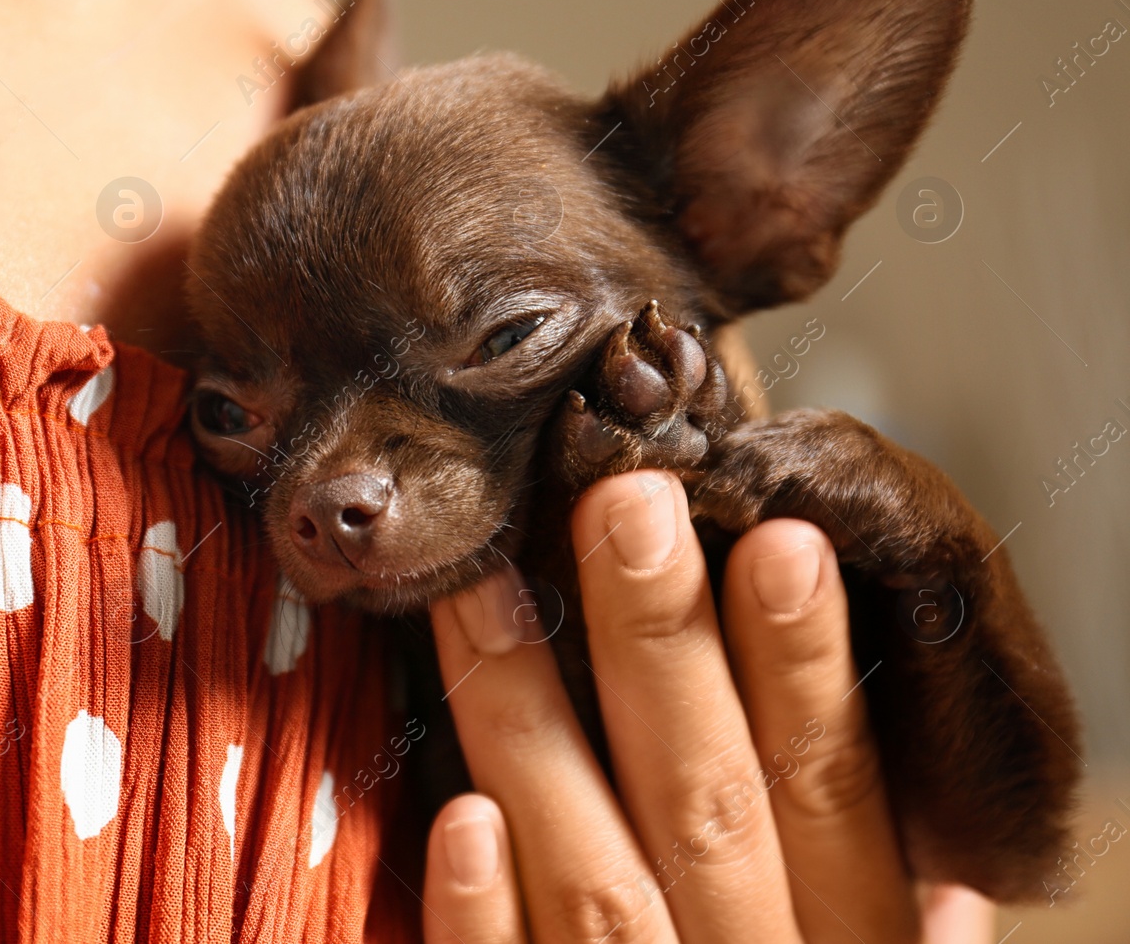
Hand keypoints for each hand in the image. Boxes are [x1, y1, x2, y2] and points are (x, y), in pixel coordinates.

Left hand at [421, 470, 995, 942]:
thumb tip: (949, 888)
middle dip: (662, 651)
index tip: (774, 541)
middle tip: (621, 505)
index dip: (809, 671)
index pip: (832, 795)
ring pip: (591, 875)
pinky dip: (484, 918)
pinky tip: (458, 818)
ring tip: (481, 592)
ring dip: (533, 726)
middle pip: (707, 802)